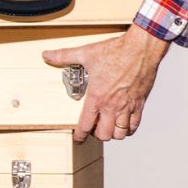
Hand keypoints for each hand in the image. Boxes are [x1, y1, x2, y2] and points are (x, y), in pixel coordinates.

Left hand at [44, 26, 167, 142]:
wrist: (141, 48)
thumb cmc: (116, 51)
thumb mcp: (86, 53)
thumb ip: (64, 56)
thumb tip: (47, 55)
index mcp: (97, 97)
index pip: (85, 125)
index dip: (80, 135)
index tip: (78, 138)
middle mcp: (112, 105)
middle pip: (104, 134)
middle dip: (96, 135)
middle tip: (93, 129)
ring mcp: (127, 106)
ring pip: (120, 133)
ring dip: (112, 133)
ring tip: (108, 126)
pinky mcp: (139, 103)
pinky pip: (134, 125)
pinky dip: (128, 128)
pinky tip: (123, 123)